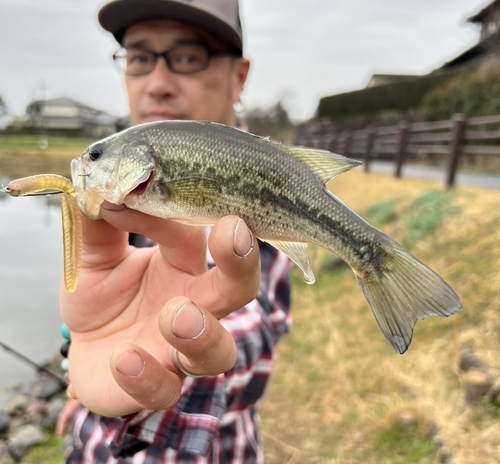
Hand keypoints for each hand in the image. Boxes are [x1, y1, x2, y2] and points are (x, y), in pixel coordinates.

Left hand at [60, 204, 260, 416]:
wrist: (90, 352)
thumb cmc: (104, 299)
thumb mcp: (92, 259)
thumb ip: (96, 226)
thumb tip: (96, 183)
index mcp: (183, 267)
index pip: (191, 234)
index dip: (165, 216)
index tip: (123, 199)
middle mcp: (195, 305)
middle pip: (238, 287)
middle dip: (241, 263)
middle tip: (233, 235)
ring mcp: (181, 350)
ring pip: (218, 350)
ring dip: (203, 332)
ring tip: (173, 316)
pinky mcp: (159, 387)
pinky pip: (166, 389)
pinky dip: (148, 377)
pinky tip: (124, 360)